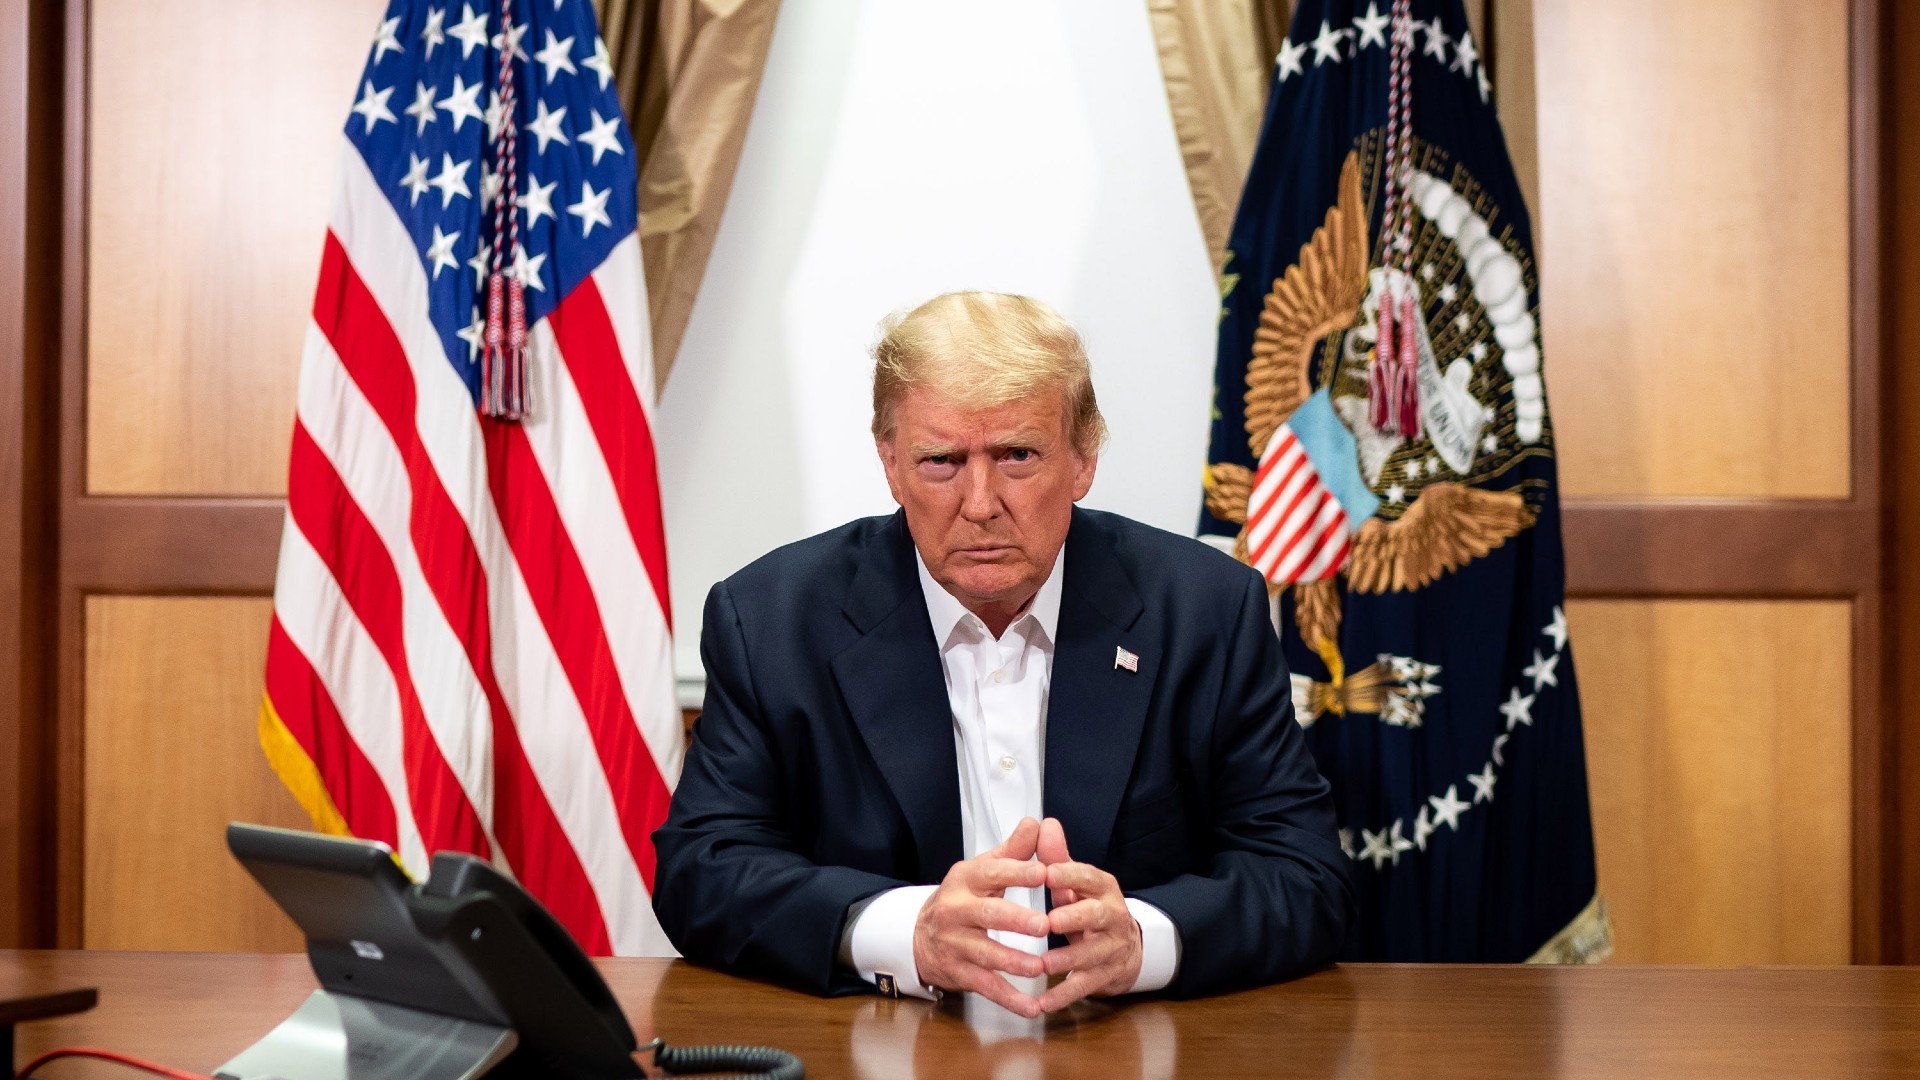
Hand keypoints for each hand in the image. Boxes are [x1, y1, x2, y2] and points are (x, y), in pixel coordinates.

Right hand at [913, 816, 1050, 1016]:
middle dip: (1015, 921)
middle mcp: (957, 910)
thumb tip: (1038, 823)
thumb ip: (1013, 851)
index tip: (1044, 873)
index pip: (993, 872)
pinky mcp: (959, 972)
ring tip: (1040, 967)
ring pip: (986, 954)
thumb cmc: (962, 898)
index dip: (1017, 872)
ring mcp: (956, 944)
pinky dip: (1010, 999)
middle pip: (987, 914)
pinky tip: (1032, 1007)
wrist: (918, 935)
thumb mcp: (983, 869)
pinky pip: (986, 986)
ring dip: (1014, 963)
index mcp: (966, 880)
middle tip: (1044, 925)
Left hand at [1035, 817, 1141, 1012]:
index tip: (1045, 872)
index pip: (1088, 876)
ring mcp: (1112, 948)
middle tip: (1049, 921)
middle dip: (1074, 917)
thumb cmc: (1088, 908)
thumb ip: (1057, 857)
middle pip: (1096, 915)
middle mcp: (1112, 916)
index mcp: (1102, 887)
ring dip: (1068, 960)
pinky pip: (1084, 985)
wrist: (1124, 947)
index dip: (1068, 874)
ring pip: (1092, 954)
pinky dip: (1063, 996)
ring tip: (1043, 965)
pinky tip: (1041, 1003)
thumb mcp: (1075, 882)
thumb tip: (1043, 823)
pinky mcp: (1106, 975)